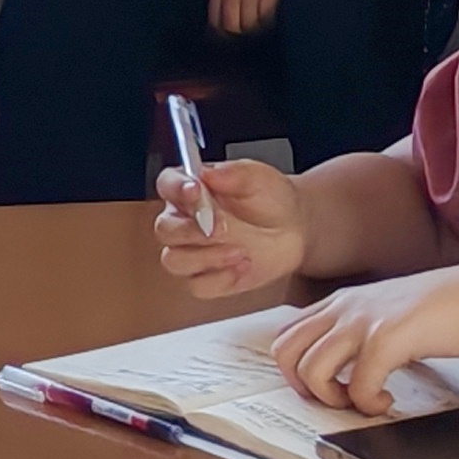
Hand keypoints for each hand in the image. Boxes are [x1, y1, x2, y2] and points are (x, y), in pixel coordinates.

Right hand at [156, 155, 306, 297]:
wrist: (294, 228)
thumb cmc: (271, 198)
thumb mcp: (258, 177)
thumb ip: (233, 172)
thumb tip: (208, 173)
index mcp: (189, 187)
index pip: (167, 185)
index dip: (176, 189)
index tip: (196, 191)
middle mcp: (184, 219)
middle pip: (164, 230)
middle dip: (191, 231)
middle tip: (221, 228)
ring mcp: (193, 251)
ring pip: (174, 261)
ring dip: (206, 257)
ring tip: (240, 250)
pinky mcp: (208, 278)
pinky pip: (199, 286)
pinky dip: (221, 279)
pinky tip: (243, 265)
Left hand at [208, 0, 293, 36]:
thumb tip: (222, 17)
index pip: (215, 19)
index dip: (220, 31)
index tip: (226, 36)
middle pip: (231, 26)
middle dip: (236, 33)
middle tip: (242, 36)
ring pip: (248, 24)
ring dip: (252, 30)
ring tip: (256, 30)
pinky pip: (264, 17)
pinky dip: (265, 23)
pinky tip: (266, 22)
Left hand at [270, 265, 458, 416]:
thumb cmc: (436, 310)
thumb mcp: (382, 312)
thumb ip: (357, 329)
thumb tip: (338, 364)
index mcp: (338, 302)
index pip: (285, 334)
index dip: (294, 369)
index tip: (322, 387)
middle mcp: (342, 308)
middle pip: (285, 352)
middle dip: (303, 387)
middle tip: (337, 398)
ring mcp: (362, 322)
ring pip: (312, 371)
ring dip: (333, 398)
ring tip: (362, 400)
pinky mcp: (387, 339)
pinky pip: (358, 385)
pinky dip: (369, 404)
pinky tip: (387, 399)